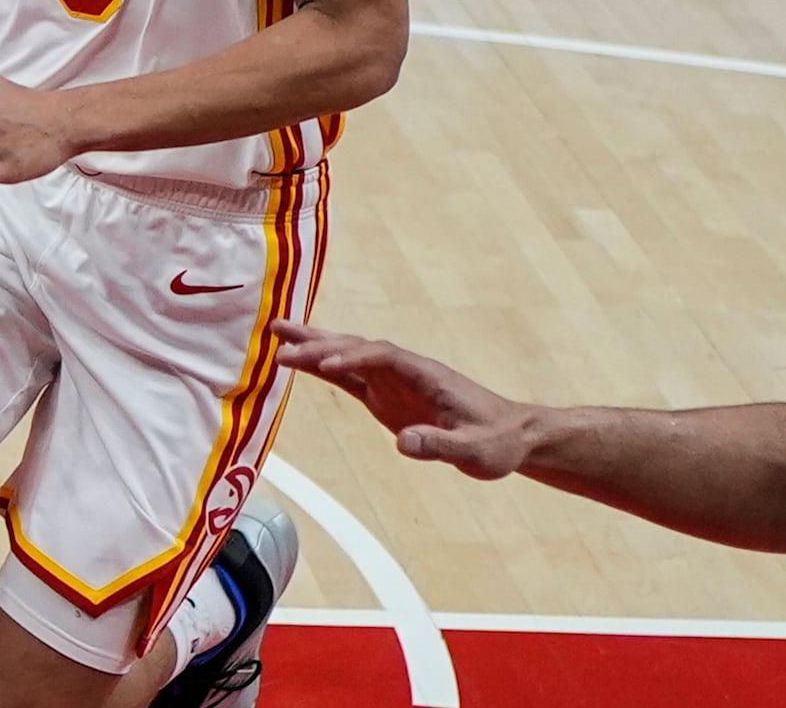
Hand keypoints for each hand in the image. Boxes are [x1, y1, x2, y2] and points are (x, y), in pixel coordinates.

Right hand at [272, 323, 539, 477]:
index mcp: (425, 374)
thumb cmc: (496, 442)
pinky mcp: (386, 395)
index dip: (354, 358)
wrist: (509, 436)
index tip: (326, 365)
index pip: (382, 356)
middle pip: (357, 347)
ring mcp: (393, 381)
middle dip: (320, 343)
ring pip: (348, 355)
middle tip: (280, 341)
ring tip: (276, 334)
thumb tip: (403, 443)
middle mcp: (405, 370)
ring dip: (314, 345)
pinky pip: (349, 376)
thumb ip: (440, 445)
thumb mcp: (475, 451)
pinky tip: (299, 361)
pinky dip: (322, 367)